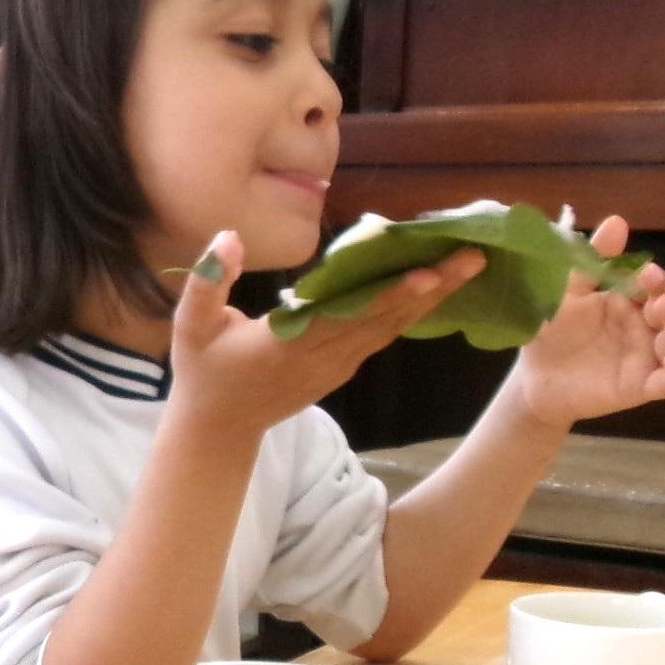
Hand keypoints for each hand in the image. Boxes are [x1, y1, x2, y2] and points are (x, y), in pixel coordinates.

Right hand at [166, 229, 484, 439]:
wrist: (219, 428)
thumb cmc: (203, 371)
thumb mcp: (190, 326)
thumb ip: (207, 281)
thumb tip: (229, 237)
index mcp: (286, 344)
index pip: (345, 316)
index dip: (386, 296)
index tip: (425, 274)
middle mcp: (322, 357)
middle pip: (384, 319)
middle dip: (431, 288)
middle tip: (473, 256)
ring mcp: (337, 366)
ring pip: (392, 328)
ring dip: (432, 298)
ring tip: (470, 266)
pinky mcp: (343, 369)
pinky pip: (383, 335)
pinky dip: (413, 311)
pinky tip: (438, 288)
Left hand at [510, 215, 664, 429]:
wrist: (532, 378)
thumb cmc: (551, 331)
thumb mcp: (565, 292)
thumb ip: (590, 262)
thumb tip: (618, 221)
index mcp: (630, 301)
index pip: (658, 286)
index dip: (658, 280)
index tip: (645, 274)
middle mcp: (646, 327)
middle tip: (659, 296)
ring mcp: (646, 357)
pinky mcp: (640, 387)